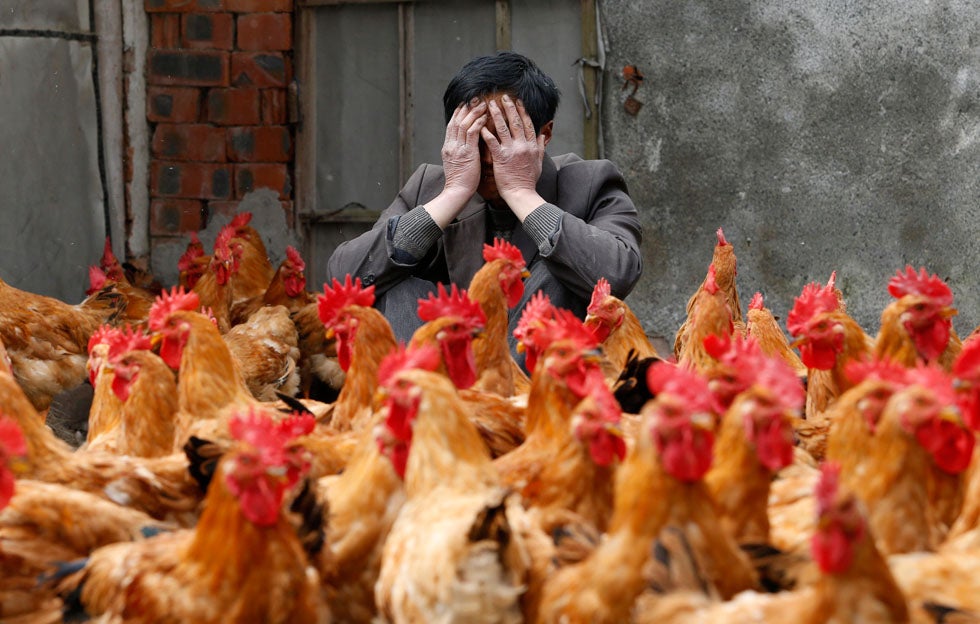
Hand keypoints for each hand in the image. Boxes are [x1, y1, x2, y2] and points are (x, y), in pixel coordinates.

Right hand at [441, 99, 487, 200]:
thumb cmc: (461, 182)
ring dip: (474, 112)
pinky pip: (472, 133)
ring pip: (464, 124)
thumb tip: (468, 145)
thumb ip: (461, 152)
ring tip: (483, 104)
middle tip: (475, 98)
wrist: (457, 193)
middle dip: (466, 108)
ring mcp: (458, 148)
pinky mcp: (467, 153)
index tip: (466, 104)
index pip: (452, 125)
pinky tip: (485, 117)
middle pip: (457, 121)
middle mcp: (451, 145)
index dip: (459, 113)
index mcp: (448, 147)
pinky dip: (478, 123)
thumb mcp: (457, 163)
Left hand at [480, 95, 545, 210]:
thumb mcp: (539, 162)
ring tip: (490, 105)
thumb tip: (543, 136)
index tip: (518, 101)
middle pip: (516, 122)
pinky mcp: (501, 158)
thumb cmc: (528, 181)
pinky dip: (487, 133)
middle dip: (509, 108)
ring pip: (504, 128)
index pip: (527, 124)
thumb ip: (540, 148)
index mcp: (532, 146)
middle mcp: (523, 145)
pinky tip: (481, 125)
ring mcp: (512, 151)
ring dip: (497, 115)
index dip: (522, 111)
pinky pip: (493, 142)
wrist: (522, 194)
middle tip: (503, 97)